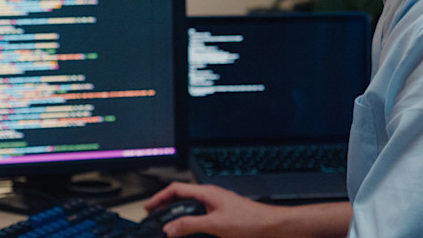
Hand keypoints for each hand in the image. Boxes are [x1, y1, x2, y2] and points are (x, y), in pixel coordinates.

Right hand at [145, 182, 351, 237]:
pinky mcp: (223, 216)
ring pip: (191, 208)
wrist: (273, 227)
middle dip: (166, 206)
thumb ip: (190, 225)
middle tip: (155, 217)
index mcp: (207, 193)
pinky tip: (191, 233)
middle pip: (182, 197)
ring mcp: (217, 206)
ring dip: (179, 216)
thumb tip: (170, 228)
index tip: (148, 207)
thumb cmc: (251, 221)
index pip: (176, 189)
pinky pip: (201, 216)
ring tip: (170, 227)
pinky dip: (191, 222)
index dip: (159, 197)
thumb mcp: (215, 224)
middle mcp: (211, 197)